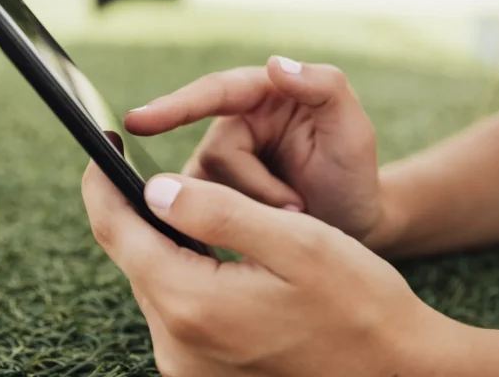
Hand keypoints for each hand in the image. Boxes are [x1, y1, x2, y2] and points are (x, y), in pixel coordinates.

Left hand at [81, 158, 448, 376]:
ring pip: (154, 280)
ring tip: (187, 206)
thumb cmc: (357, 301)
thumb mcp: (293, 240)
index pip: (116, 230)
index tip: (105, 145)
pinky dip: (183, 272)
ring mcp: (187, 365)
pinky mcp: (202, 372)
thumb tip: (154, 187)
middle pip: (132, 256)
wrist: (395, 371)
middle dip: (138, 208)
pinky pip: (175, 308)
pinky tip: (208, 253)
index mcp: (191, 304)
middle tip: (151, 167)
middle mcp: (176, 344)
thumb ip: (217, 211)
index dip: (103, 181)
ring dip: (164, 241)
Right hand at [125, 56, 384, 241]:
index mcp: (264, 96)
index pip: (215, 93)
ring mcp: (222, 164)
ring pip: (206, 188)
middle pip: (215, 154)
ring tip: (295, 216)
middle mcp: (235, 125)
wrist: (352, 228)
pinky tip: (255, 235)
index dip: (176, 106)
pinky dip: (231, 225)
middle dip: (254, 186)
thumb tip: (274, 63)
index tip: (138, 121)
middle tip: (297, 208)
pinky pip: (202, 211)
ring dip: (250, 209)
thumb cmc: (353, 174)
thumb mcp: (353, 129)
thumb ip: (323, 86)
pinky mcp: (214, 197)